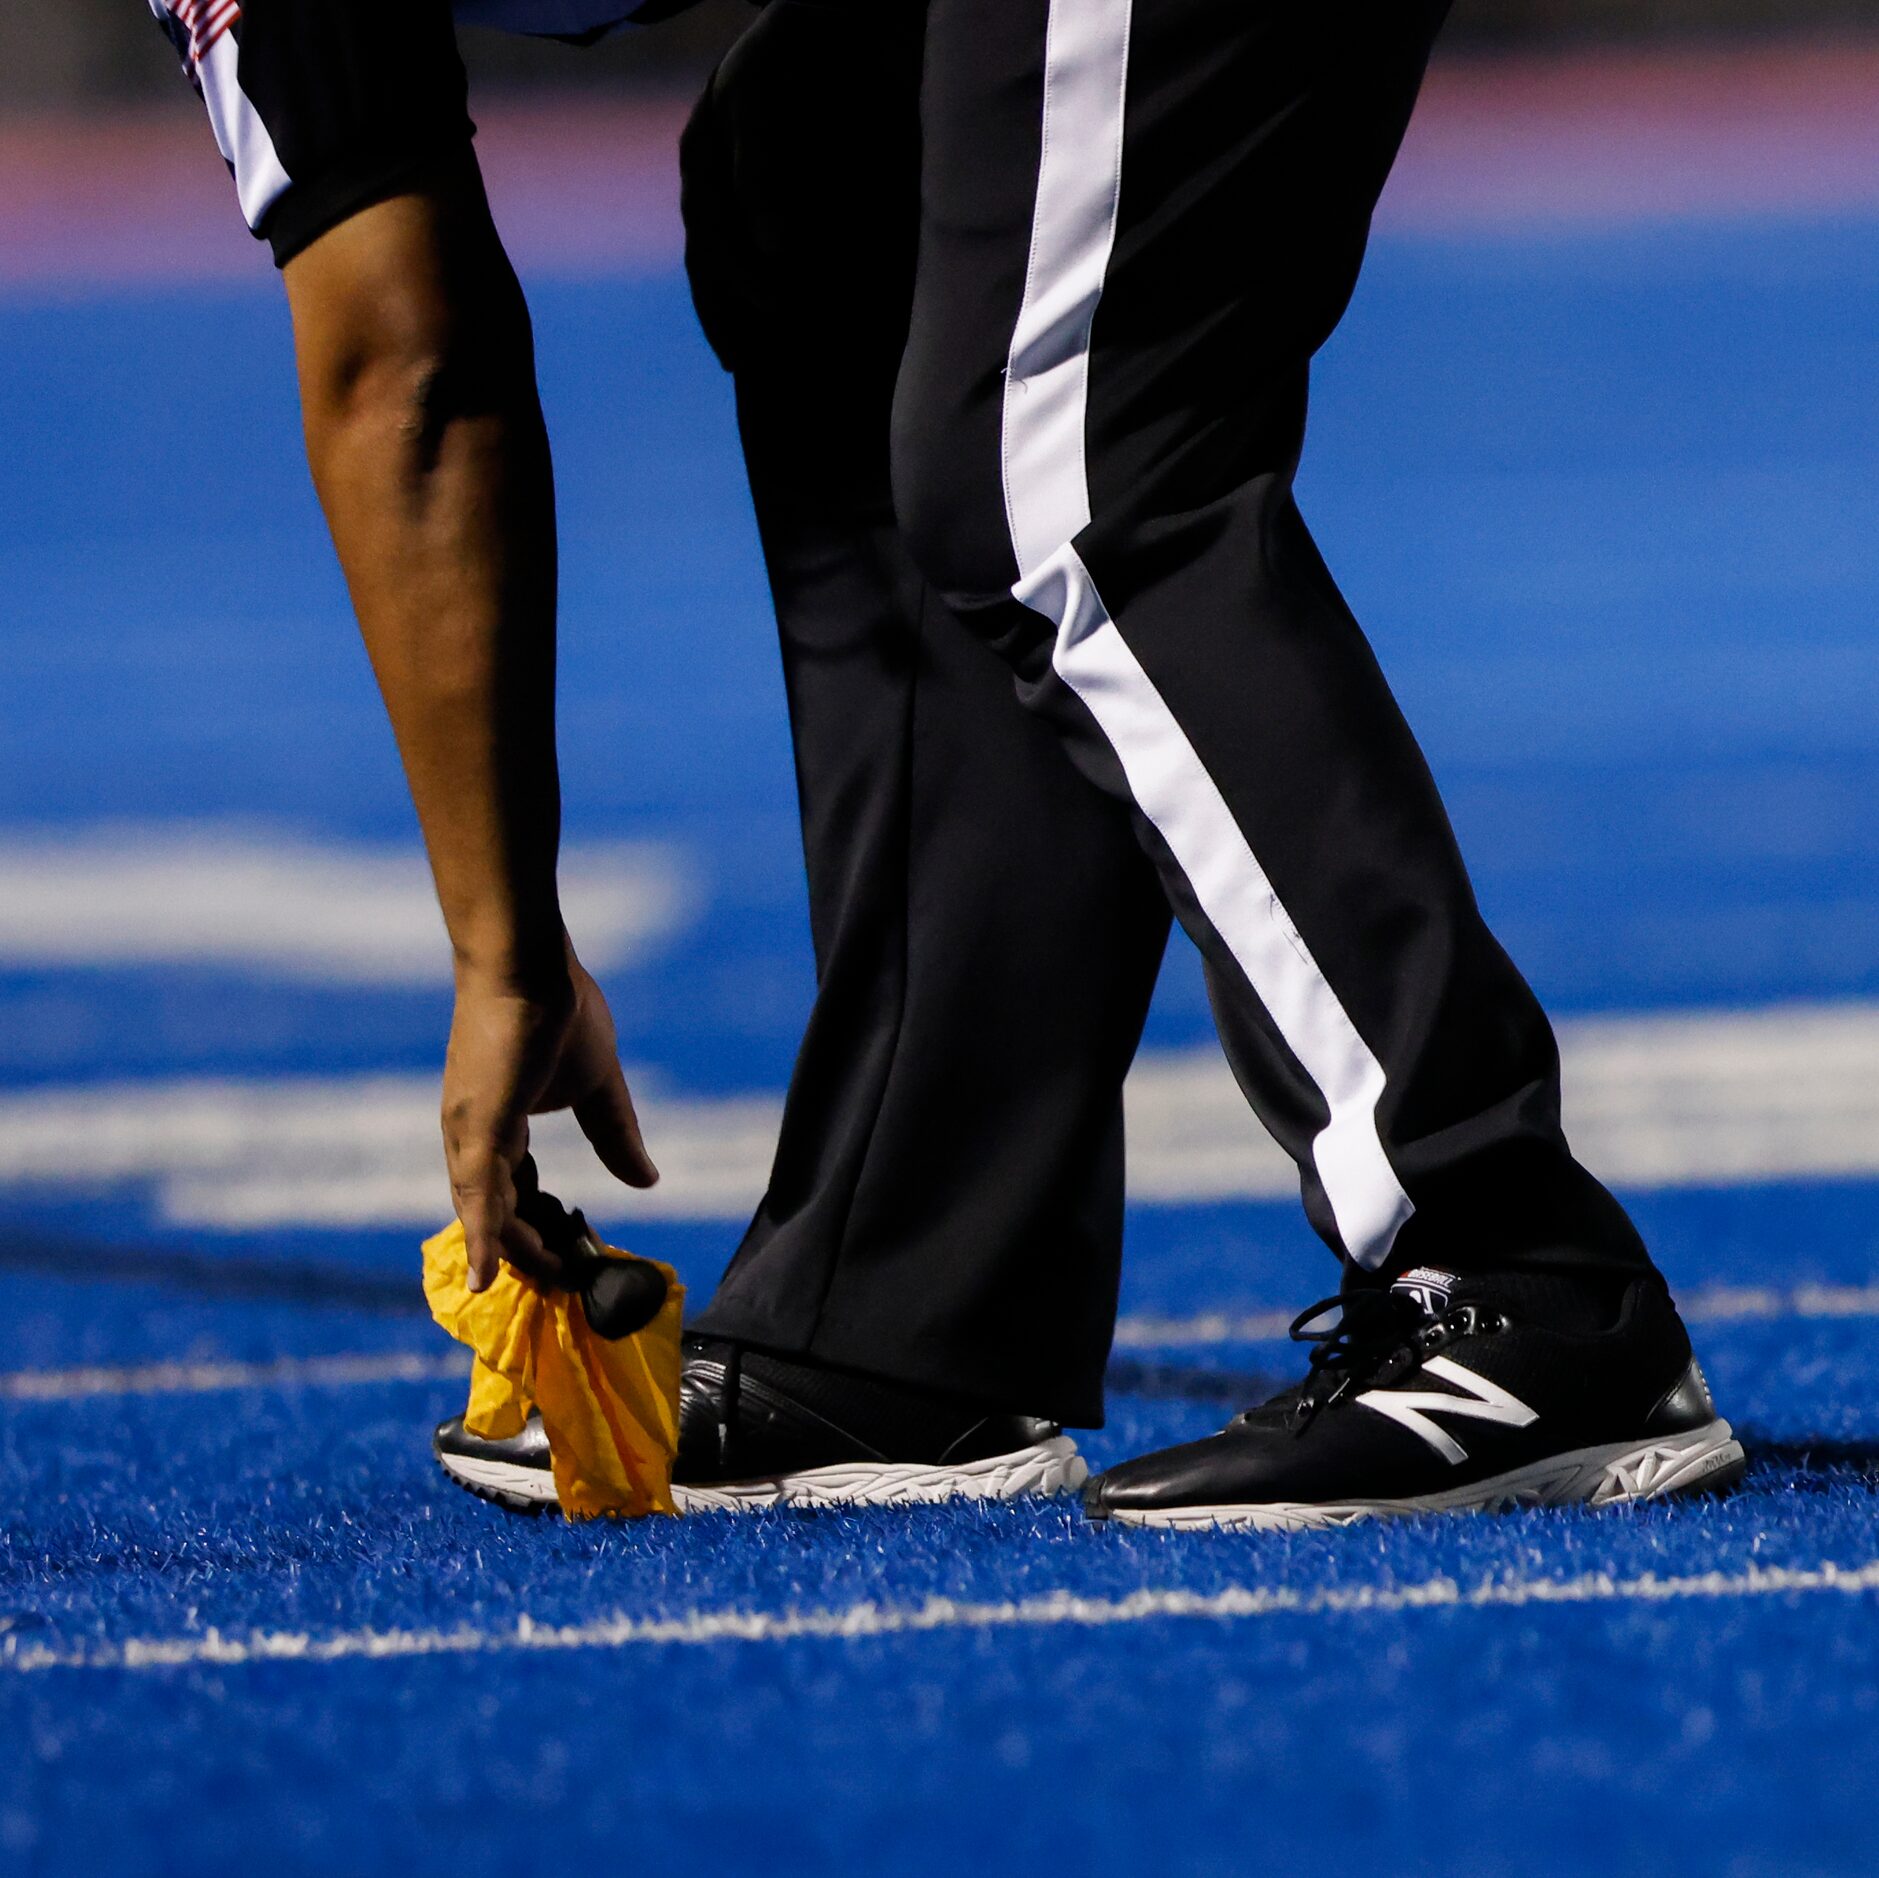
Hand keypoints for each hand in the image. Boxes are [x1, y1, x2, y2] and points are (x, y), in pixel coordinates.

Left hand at [441, 953, 657, 1291]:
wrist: (531, 965)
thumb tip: (649, 1179)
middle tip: (569, 1277)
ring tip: (553, 1279)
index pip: (514, 1190)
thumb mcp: (598, 1086)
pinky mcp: (476, 1128)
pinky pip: (477, 1197)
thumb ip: (617, 1135)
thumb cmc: (560, 1010)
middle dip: (530, 1248)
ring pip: (486, 1213)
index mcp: (499, 1123)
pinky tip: (491, 1275)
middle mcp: (473, 1135)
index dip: (539, 1223)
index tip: (573, 1248)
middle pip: (497, 1211)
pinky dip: (482, 1240)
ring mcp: (469, 1133)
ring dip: (516, 1252)